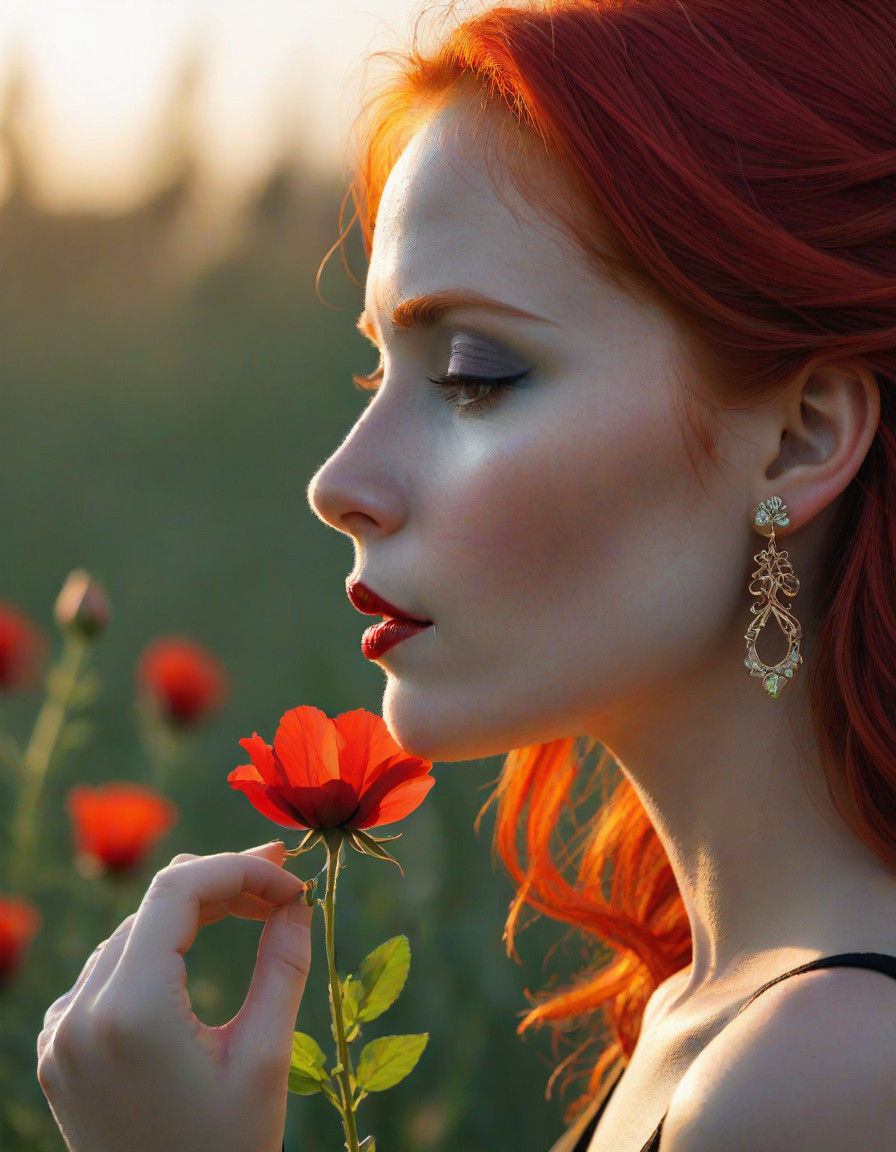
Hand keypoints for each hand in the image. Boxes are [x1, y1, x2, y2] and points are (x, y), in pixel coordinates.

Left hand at [37, 841, 312, 1151]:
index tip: (291, 879)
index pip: (178, 889)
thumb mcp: (265, 1059)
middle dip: (224, 887)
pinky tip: (193, 960)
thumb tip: (297, 899)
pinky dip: (154, 952)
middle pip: (155, 906)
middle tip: (284, 891)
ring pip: (131, 934)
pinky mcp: (58, 1050)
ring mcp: (60, 1033)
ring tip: (254, 916)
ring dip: (191, 916)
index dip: (240, 868)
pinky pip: (106, 972)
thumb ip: (283, 965)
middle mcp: (79, 1014)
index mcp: (130, 1012)